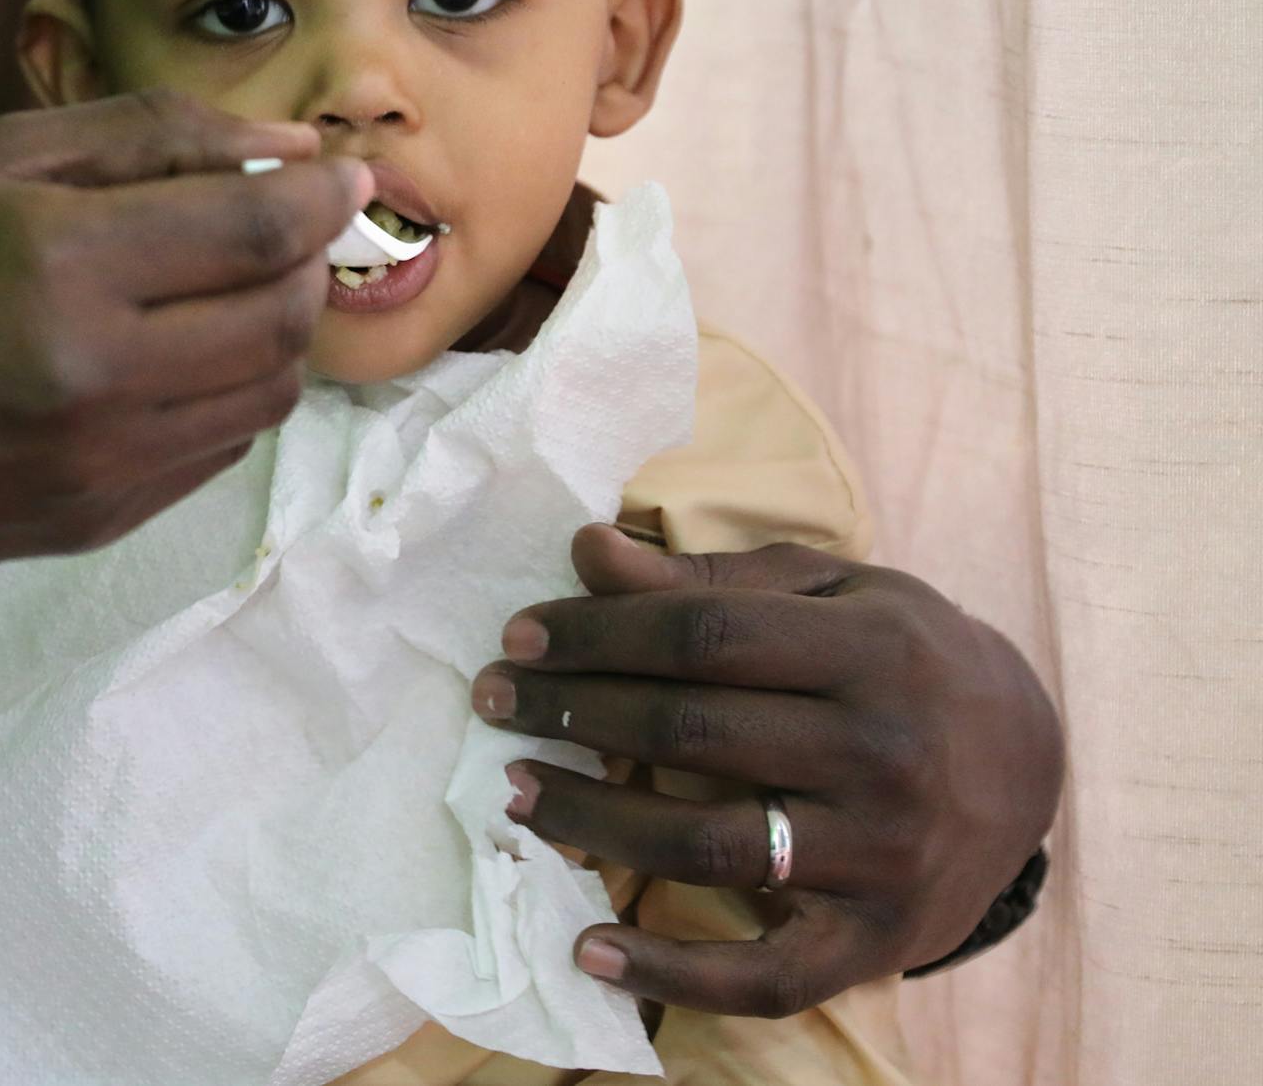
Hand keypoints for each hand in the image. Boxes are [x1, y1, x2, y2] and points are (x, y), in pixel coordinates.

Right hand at [0, 89, 368, 570]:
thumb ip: (143, 137)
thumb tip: (286, 144)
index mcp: (60, 265)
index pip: (260, 230)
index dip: (325, 192)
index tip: (343, 167)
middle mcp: (96, 376)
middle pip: (284, 316)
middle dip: (307, 257)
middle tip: (279, 223)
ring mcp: (101, 464)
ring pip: (270, 391)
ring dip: (277, 328)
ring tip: (224, 285)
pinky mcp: (97, 522)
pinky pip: (220, 448)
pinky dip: (229, 390)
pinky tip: (172, 353)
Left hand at [472, 525, 1063, 1016]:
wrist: (1031, 760)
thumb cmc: (901, 655)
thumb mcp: (828, 590)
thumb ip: (707, 579)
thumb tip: (587, 550)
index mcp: (872, 650)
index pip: (701, 637)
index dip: (596, 634)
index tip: (519, 637)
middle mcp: (885, 754)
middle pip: (692, 734)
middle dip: (573, 715)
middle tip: (494, 703)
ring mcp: (883, 857)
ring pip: (707, 847)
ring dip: (594, 826)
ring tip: (520, 795)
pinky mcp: (877, 942)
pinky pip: (765, 975)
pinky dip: (672, 977)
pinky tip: (590, 949)